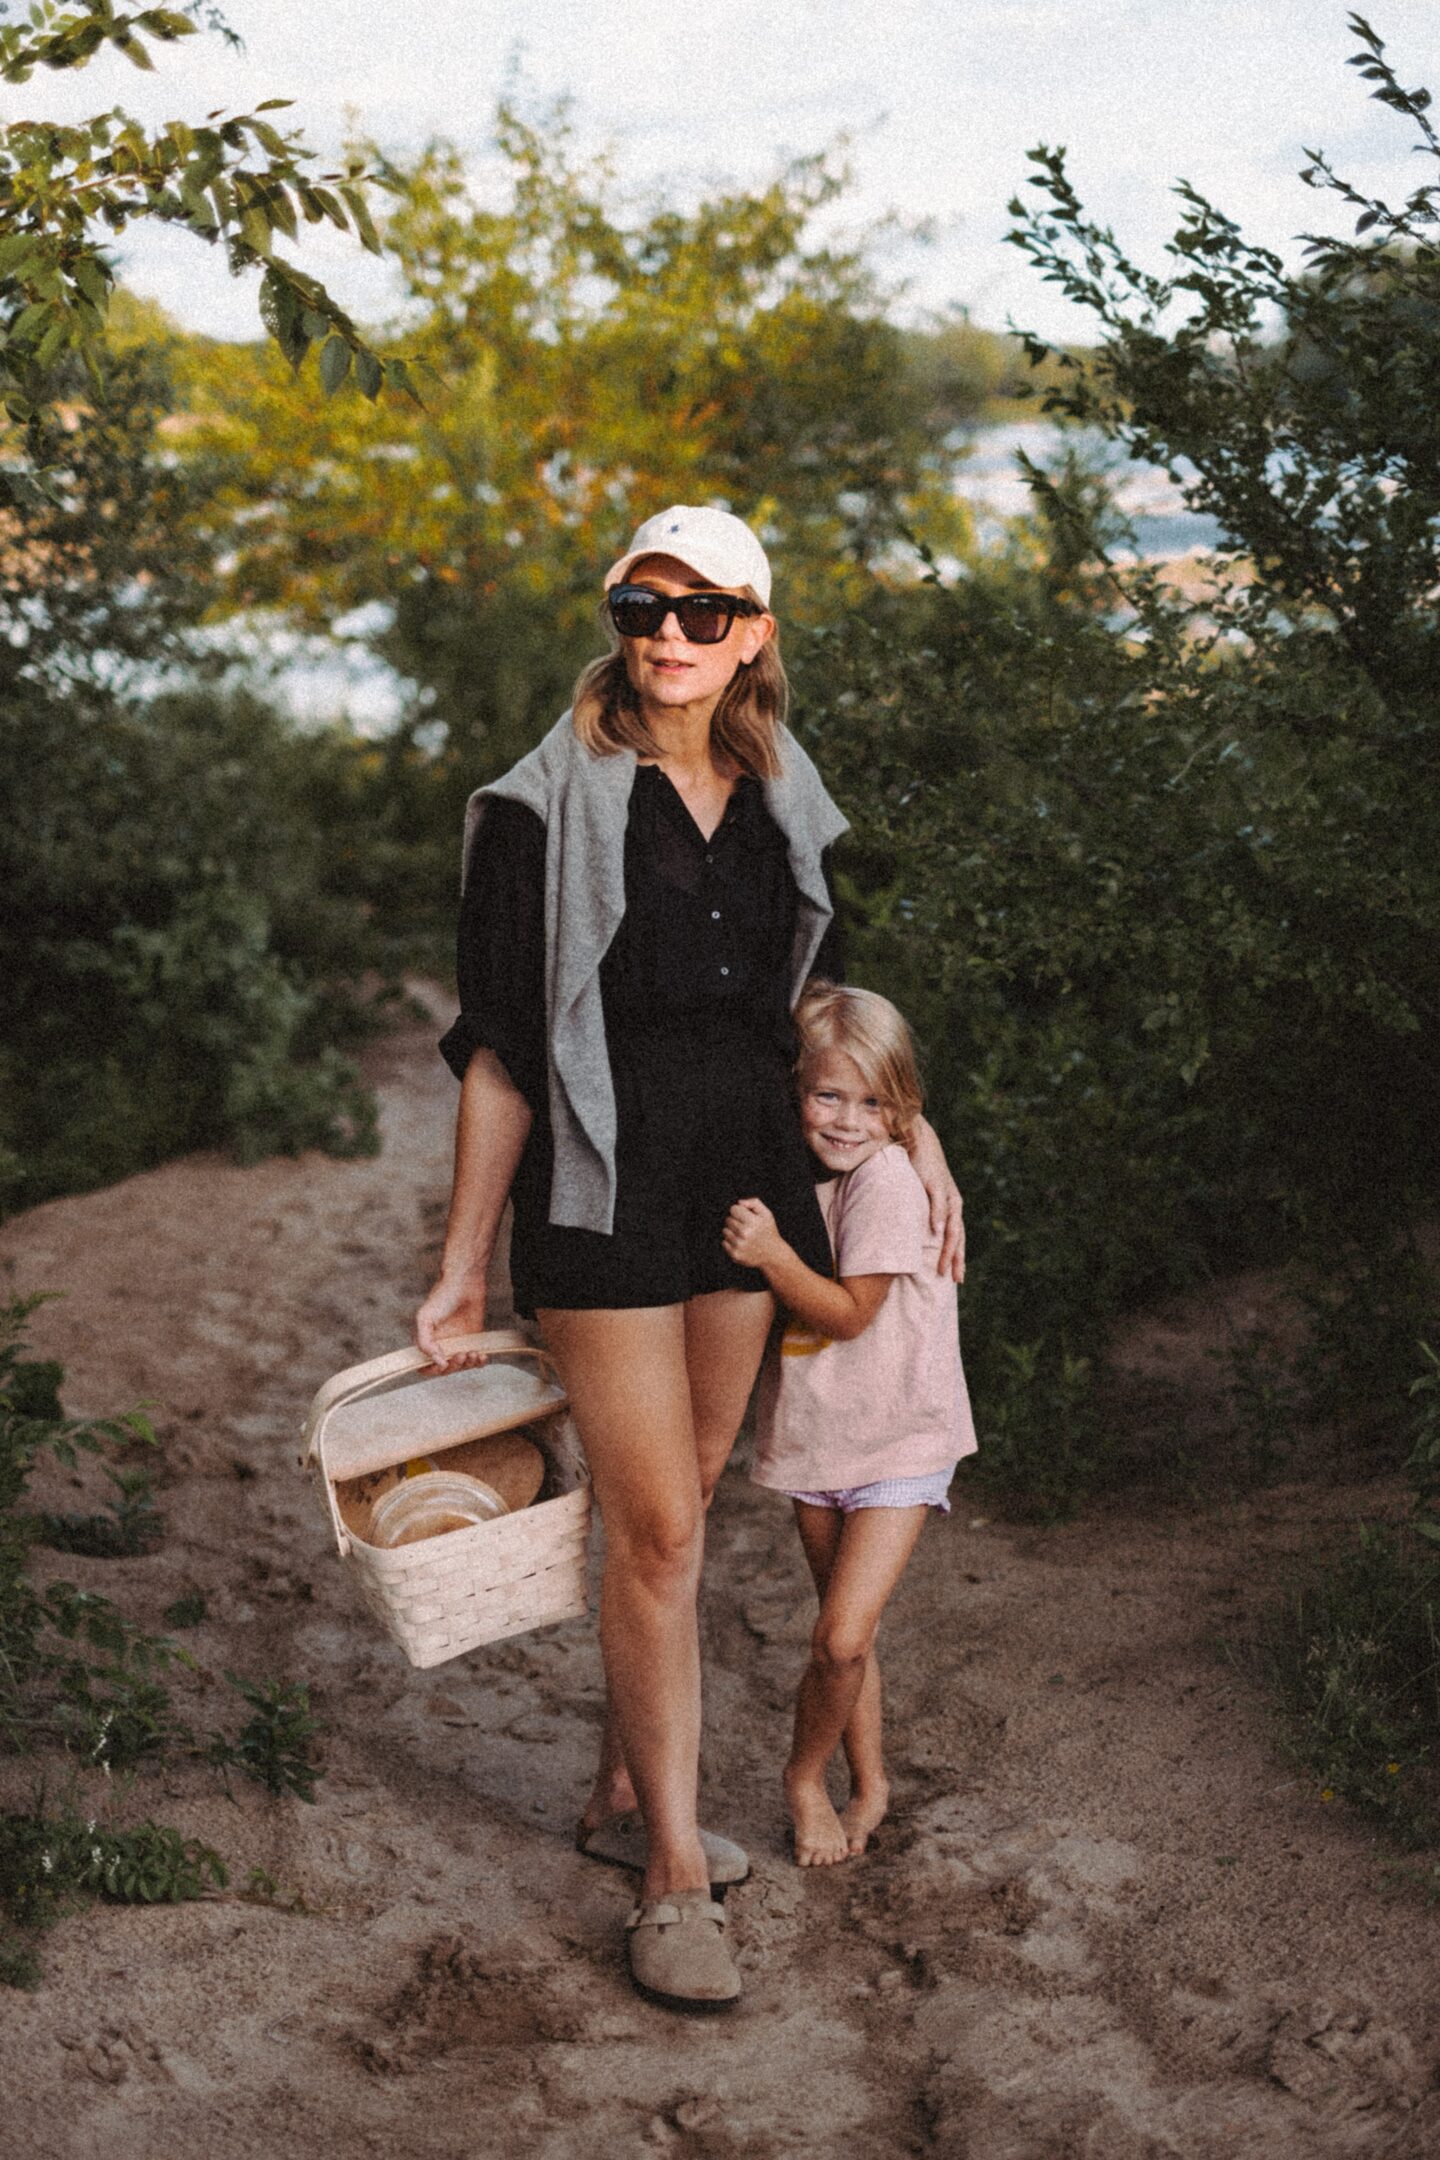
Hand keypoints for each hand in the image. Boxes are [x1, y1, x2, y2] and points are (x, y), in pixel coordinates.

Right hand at [414, 1267, 491, 1371]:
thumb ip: (425, 1341)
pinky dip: (479, 1362)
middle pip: (445, 1369)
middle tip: (462, 1354)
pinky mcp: (473, 1339)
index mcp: (427, 1342)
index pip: (425, 1366)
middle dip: (454, 1366)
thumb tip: (438, 1362)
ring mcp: (458, 1343)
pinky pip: (475, 1359)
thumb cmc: (442, 1297)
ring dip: (468, 1364)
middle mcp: (442, 1345)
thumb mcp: (425, 1318)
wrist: (465, 1282)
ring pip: (461, 1366)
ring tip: (473, 1353)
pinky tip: (482, 1356)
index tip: (443, 1363)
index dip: (433, 1369)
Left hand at [722, 1197, 784, 1270]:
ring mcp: (739, 1245)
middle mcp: (745, 1234)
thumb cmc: (768, 1231)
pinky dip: (730, 1242)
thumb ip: (754, 1203)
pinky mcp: (735, 1254)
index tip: (746, 1216)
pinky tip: (741, 1243)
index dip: (739, 1211)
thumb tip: (739, 1202)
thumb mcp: (766, 1214)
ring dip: (732, 1231)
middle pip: (728, 1219)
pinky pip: (724, 1242)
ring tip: (743, 1235)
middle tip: (746, 1227)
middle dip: (735, 1221)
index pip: (733, 1209)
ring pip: (725, 1230)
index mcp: (752, 1222)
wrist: (773, 1254)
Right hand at [909, 1118, 965, 1281]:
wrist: (918, 1138)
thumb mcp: (920, 1195)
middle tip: (954, 1279)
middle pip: (958, 1236)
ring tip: (943, 1264)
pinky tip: (936, 1232)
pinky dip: (938, 1217)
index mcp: (951, 1207)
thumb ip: (921, 1212)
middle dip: (956, 1259)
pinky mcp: (935, 1182)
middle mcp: (953, 1202)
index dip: (957, 1257)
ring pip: (951, 1224)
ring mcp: (945, 1192)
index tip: (956, 1279)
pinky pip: (938, 1202)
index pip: (957, 1237)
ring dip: (948, 1245)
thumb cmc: (918, 1168)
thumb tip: (913, 1233)